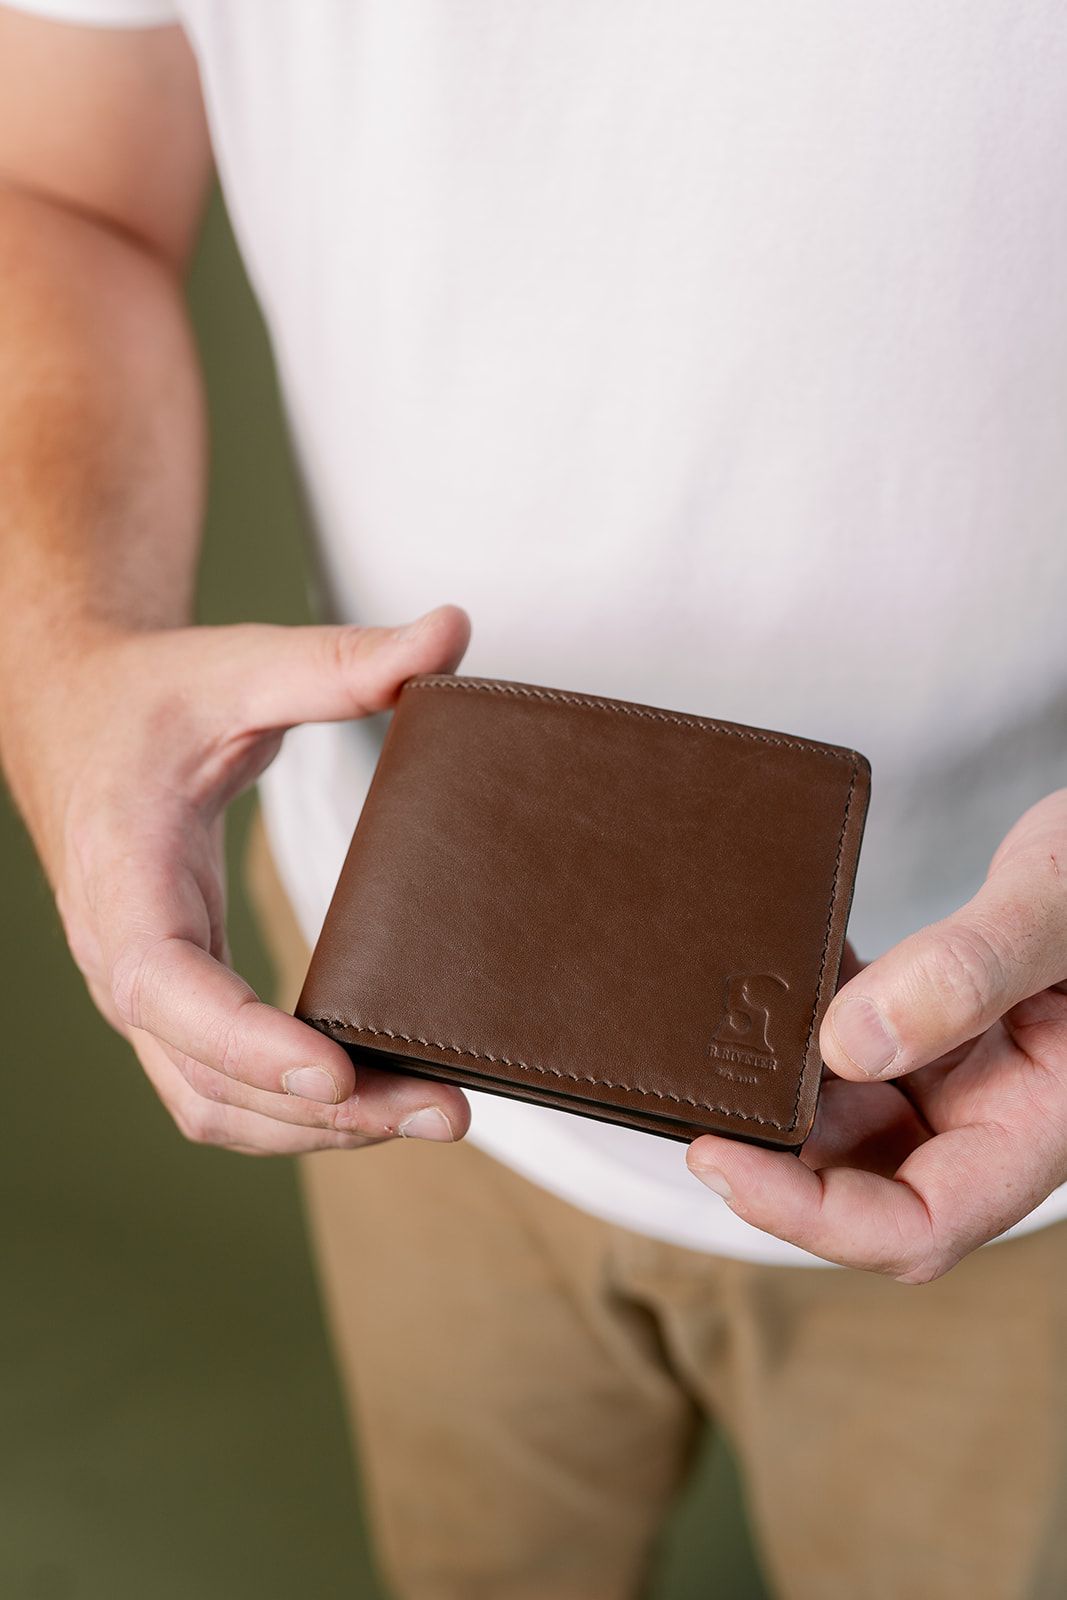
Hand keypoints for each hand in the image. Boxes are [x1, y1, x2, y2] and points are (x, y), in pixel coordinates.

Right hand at [10, 606, 472, 1154]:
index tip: (337, 1073)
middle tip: (444, 1111)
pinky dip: (295, 1113)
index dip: (250, 1044)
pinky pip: (224, 1088)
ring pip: (216, 1107)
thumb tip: (453, 632)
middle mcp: (123, 959)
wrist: (73, 715)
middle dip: (324, 1114)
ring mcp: (145, 993)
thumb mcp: (238, 665)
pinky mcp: (176, 1002)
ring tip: (430, 1116)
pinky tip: (378, 1099)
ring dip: (318, 1132)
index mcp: (124, 882)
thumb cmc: (148, 697)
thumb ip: (343, 657)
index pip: (171, 991)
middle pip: (209, 1081)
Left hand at [687, 790, 1066, 1280]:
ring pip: (846, 1108)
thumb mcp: (1057, 907)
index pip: (914, 1225)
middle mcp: (992, 1113)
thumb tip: (848, 1044)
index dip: (807, 1214)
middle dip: (773, 1144)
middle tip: (692, 1078)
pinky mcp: (935, 1021)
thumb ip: (967, 973)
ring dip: (781, 1074)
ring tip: (717, 1013)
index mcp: (1038, 1125)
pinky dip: (806, 1009)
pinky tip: (770, 960)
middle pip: (861, 1177)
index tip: (718, 1157)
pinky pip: (853, 1037)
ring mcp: (961, 1070)